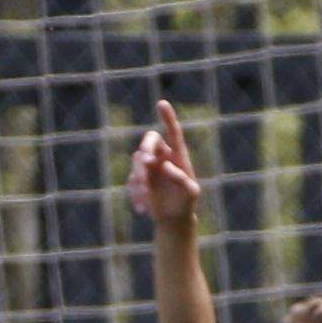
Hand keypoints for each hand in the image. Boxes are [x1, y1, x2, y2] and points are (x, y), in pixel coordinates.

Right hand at [129, 96, 200, 235]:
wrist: (174, 219)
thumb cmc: (186, 203)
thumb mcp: (190, 194)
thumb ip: (182, 179)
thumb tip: (164, 166)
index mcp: (178, 156)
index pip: (173, 132)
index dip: (167, 118)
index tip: (161, 103)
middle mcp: (162, 156)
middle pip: (150, 141)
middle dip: (146, 148)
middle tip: (145, 161)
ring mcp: (148, 167)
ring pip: (137, 161)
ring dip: (139, 177)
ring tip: (146, 197)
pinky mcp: (138, 178)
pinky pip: (131, 179)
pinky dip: (135, 193)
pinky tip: (142, 208)